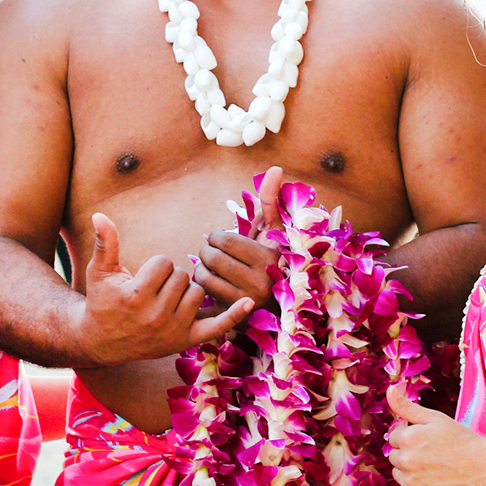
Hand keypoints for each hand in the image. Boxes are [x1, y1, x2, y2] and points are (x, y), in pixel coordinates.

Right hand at [73, 212, 254, 366]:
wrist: (103, 342)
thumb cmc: (103, 301)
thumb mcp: (100, 272)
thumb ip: (105, 242)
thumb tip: (99, 214)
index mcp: (137, 295)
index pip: (164, 263)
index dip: (155, 265)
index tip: (143, 278)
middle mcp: (156, 316)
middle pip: (183, 276)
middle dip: (170, 277)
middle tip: (154, 290)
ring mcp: (172, 330)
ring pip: (198, 293)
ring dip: (186, 291)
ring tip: (167, 300)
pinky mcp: (184, 341)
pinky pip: (216, 327)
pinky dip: (233, 315)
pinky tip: (248, 301)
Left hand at [195, 166, 283, 308]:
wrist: (283, 305)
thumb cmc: (275, 259)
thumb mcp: (276, 231)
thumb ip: (272, 200)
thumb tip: (275, 168)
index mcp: (269, 258)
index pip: (224, 240)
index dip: (217, 237)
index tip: (222, 240)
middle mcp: (260, 282)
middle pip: (212, 258)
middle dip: (208, 252)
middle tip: (213, 253)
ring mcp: (246, 303)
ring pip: (204, 277)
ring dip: (203, 269)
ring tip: (212, 267)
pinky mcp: (233, 317)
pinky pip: (204, 295)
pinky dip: (203, 287)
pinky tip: (212, 284)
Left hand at [348, 385, 485, 485]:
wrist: (483, 468)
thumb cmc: (461, 440)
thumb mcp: (434, 418)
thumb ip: (407, 407)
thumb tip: (388, 389)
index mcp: (407, 437)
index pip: (396, 435)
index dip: (411, 435)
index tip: (429, 438)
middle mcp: (405, 459)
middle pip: (395, 454)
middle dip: (409, 452)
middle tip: (434, 454)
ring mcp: (409, 480)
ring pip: (397, 471)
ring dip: (408, 469)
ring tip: (435, 468)